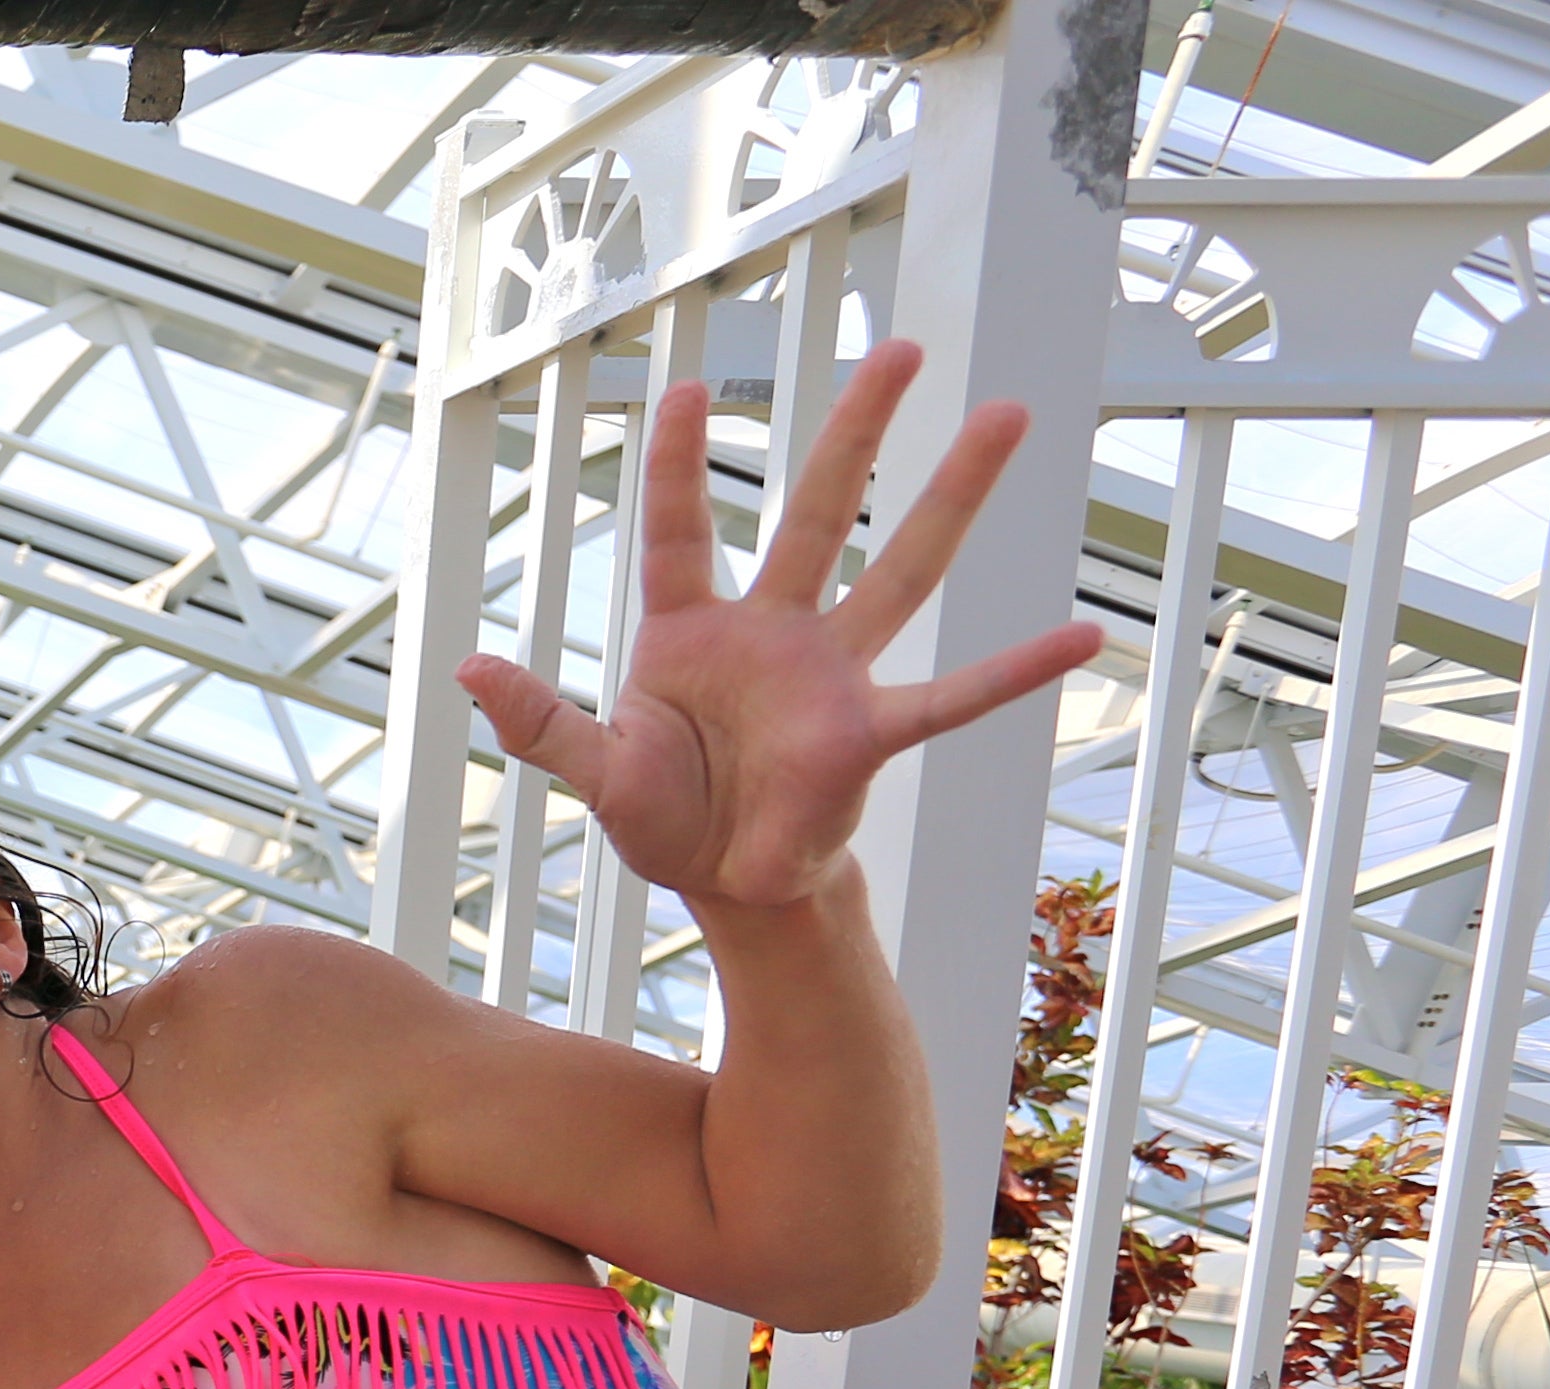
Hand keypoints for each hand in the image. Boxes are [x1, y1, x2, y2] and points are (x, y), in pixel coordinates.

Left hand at [459, 340, 1097, 915]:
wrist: (725, 881)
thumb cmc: (662, 816)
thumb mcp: (593, 772)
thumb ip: (539, 722)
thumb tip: (465, 668)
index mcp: (690, 633)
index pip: (681, 531)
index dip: (682, 466)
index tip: (686, 387)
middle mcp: (772, 632)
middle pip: (816, 512)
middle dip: (854, 432)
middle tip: (903, 347)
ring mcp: (831, 674)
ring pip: (899, 568)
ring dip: (952, 493)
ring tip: (1009, 413)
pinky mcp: (871, 732)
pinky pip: (953, 697)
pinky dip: (1016, 671)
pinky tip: (1084, 636)